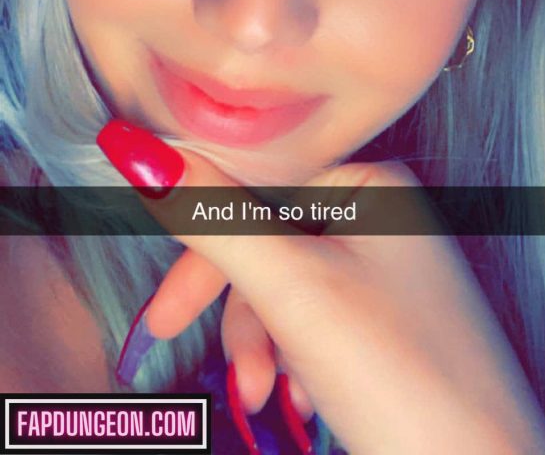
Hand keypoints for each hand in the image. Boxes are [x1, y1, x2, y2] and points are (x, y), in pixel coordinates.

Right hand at [98, 121, 544, 454]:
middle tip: (183, 350)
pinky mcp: (388, 317)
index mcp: (370, 182)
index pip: (255, 187)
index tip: (162, 307)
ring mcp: (388, 267)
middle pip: (268, 242)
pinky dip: (295, 355)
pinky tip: (306, 393)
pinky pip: (315, 317)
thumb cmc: (401, 377)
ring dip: (264, 341)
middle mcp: (383, 214)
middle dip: (236, 308)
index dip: (201, 246)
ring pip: (285, 286)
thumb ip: (213, 218)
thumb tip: (141, 152)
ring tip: (268, 393)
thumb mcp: (291, 290)